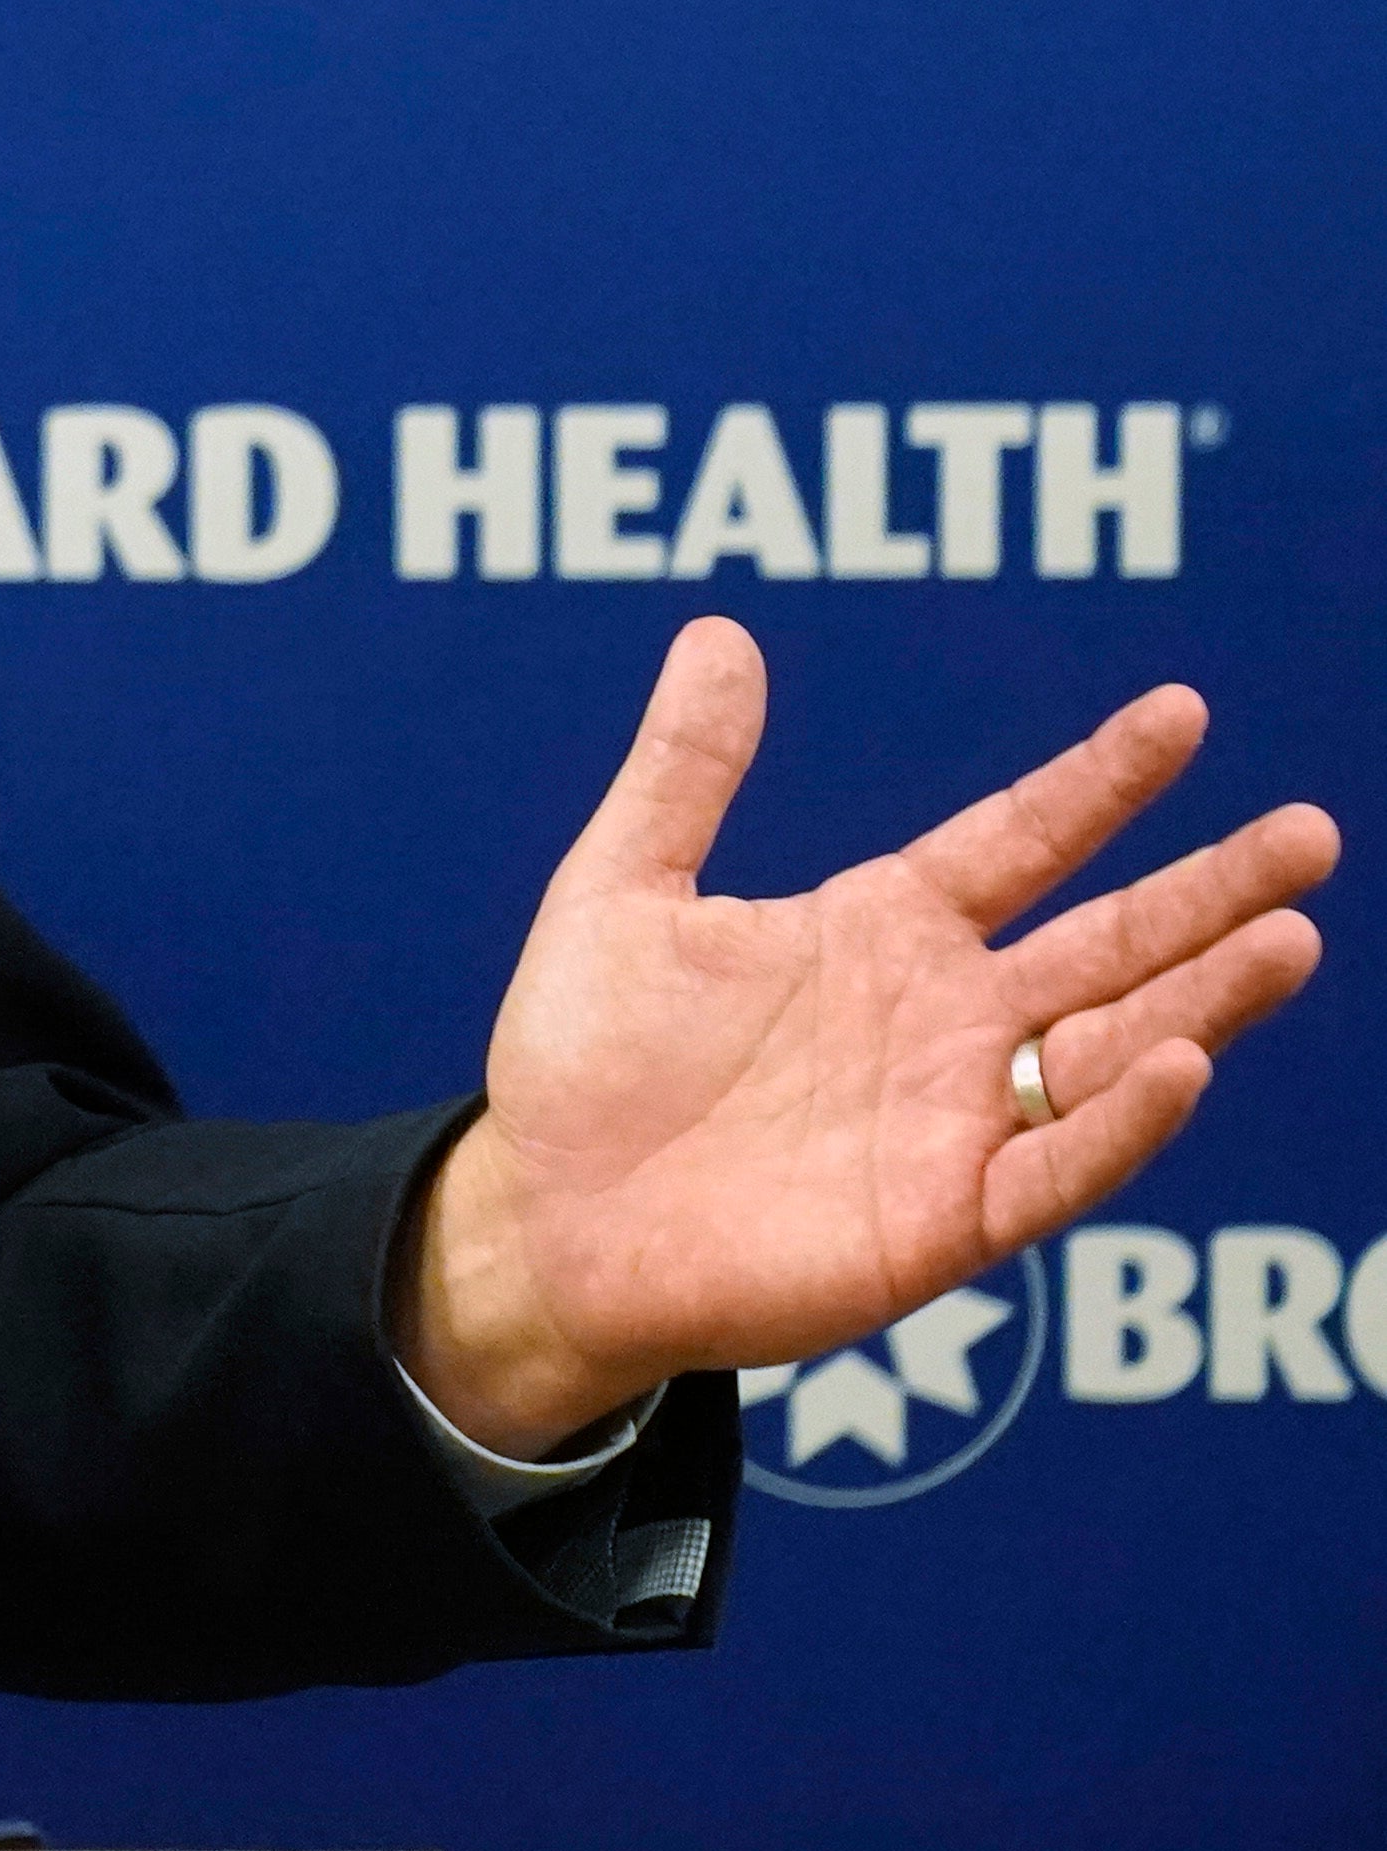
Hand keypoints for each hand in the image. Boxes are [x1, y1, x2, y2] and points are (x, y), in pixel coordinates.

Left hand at [398, 618, 1332, 1456]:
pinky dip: (1120, 1120)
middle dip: (1208, 890)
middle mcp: (942, 1019)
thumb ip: (684, 771)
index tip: (1181, 712)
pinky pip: (1054, 1166)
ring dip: (1203, 1000)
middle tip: (1310, 832)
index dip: (1099, 782)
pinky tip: (1179, 1061)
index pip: (1019, 839)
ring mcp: (953, 1118)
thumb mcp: (621, 890)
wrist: (540, 1214)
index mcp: (880, 930)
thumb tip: (718, 631)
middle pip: (1107, 942)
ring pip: (1113, 1049)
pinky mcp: (941, 1219)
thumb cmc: (582, 1060)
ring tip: (1292, 937)